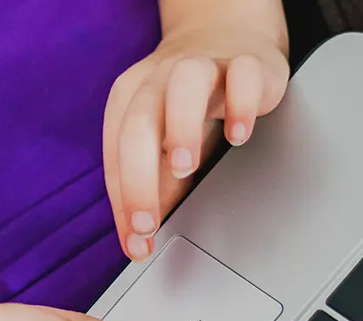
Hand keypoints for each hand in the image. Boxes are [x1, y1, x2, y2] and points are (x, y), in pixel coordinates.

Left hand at [103, 23, 289, 260]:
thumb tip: (140, 241)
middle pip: (138, 124)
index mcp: (131, 100)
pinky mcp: (246, 62)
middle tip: (147, 223)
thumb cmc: (190, 103)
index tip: (136, 242)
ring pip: (184, 85)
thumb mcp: (164, 146)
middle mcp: (159, 80)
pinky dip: (241, 103)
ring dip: (180, 127)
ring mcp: (202, 66)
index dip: (123, 202)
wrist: (227, 37)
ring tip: (185, 167)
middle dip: (138, 179)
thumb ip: (154, 188)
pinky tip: (239, 136)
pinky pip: (242, 74)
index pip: (116, 154)